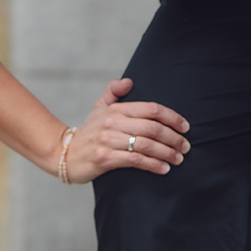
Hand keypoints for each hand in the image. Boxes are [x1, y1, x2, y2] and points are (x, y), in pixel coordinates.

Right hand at [60, 77, 190, 182]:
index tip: (185, 127)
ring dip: (167, 153)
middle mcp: (113, 122)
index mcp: (116, 109)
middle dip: (174, 138)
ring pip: (146, 145)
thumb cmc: (89, 130)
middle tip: (186, 147)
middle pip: (152, 128)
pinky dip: (153, 165)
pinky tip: (164, 169)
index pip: (152, 109)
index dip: (172, 117)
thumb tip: (129, 81)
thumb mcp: (99, 106)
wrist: (64, 154)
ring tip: (179, 159)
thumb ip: (114, 91)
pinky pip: (135, 160)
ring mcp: (108, 140)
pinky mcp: (105, 158)